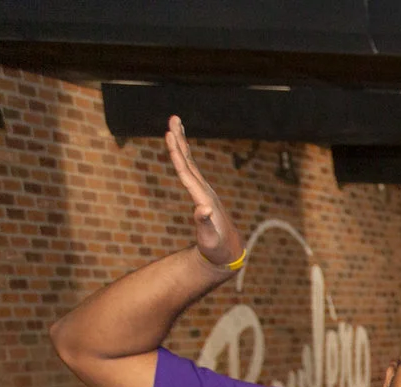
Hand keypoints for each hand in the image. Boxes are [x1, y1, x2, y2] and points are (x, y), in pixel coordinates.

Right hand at [166, 116, 245, 271]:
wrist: (230, 253)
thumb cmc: (218, 249)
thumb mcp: (210, 240)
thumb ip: (205, 225)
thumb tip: (203, 209)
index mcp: (203, 199)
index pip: (187, 172)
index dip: (177, 154)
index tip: (170, 136)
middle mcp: (205, 191)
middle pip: (189, 161)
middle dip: (180, 140)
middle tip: (173, 118)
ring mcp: (205, 192)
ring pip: (190, 163)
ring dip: (182, 143)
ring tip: (175, 125)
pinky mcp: (203, 194)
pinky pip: (192, 170)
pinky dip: (185, 157)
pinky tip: (181, 148)